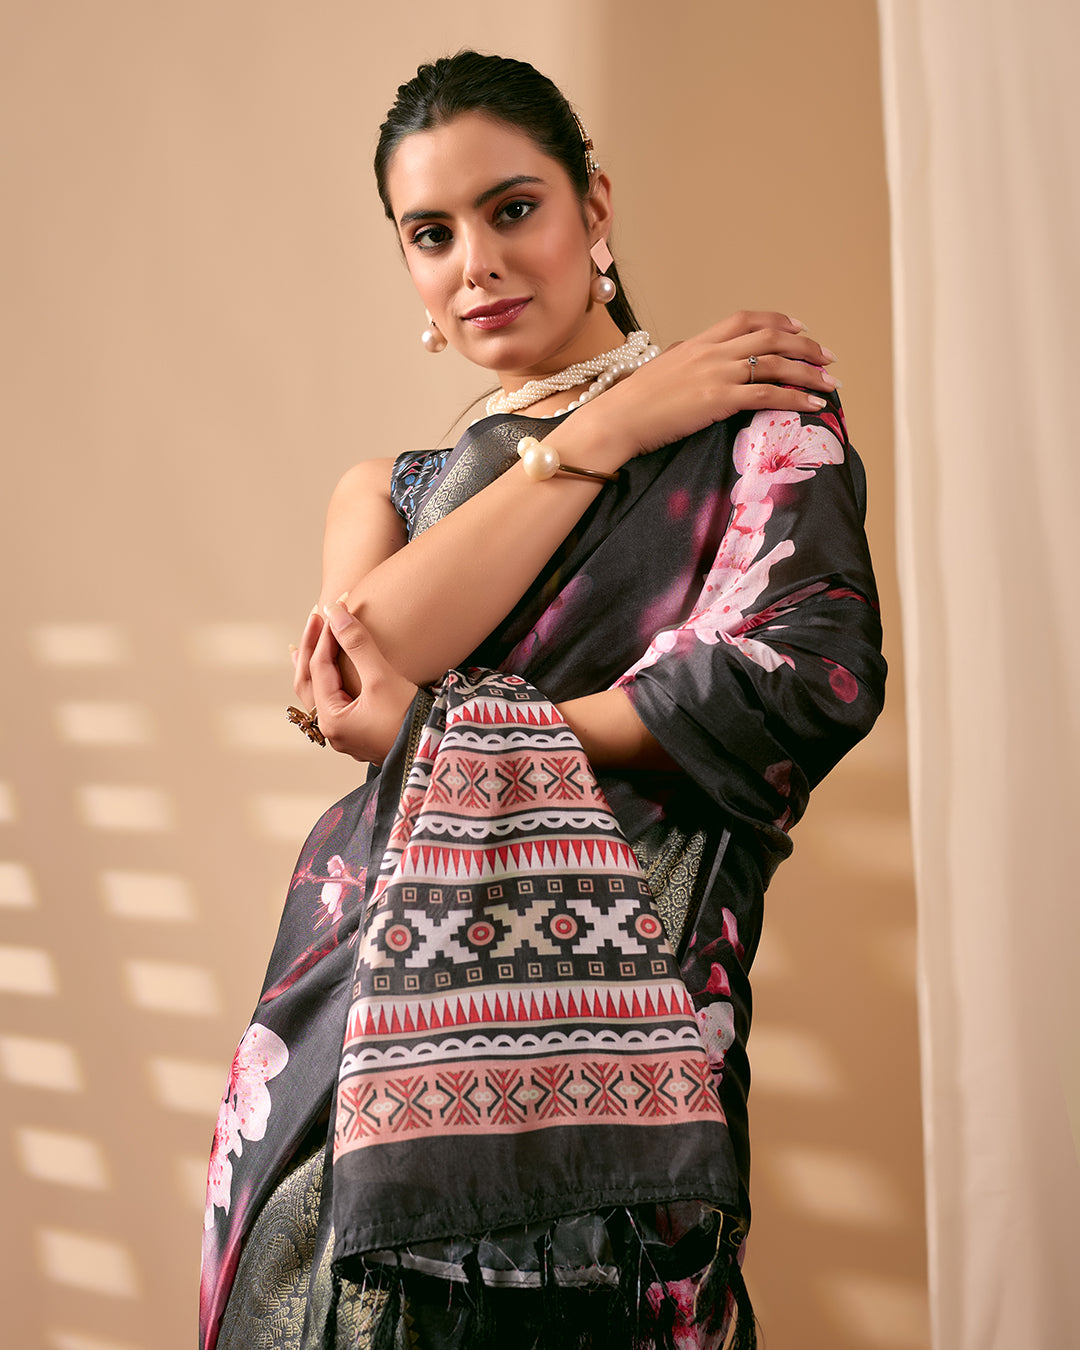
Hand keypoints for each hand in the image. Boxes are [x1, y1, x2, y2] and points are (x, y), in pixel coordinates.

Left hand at [298, 604, 416, 763]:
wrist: (436, 752)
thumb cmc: (409, 719)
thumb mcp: (382, 679)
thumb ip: (358, 644)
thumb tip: (335, 611)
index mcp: (332, 719)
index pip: (320, 667)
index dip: (327, 634)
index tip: (335, 606)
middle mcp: (333, 731)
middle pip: (309, 682)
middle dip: (311, 648)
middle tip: (316, 616)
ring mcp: (346, 735)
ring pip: (318, 695)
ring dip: (312, 668)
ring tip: (302, 649)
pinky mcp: (361, 734)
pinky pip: (333, 703)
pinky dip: (327, 684)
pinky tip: (331, 678)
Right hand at [571, 311, 837, 462]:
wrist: (617, 419)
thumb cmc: (633, 403)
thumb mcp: (662, 371)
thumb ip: (684, 363)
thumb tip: (693, 366)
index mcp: (698, 342)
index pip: (746, 319)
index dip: (778, 320)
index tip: (800, 327)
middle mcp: (712, 351)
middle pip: (771, 336)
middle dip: (805, 346)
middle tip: (827, 357)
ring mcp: (717, 373)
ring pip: (776, 363)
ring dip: (809, 372)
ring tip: (830, 384)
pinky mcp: (719, 400)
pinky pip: (768, 394)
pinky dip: (796, 397)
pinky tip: (813, 405)